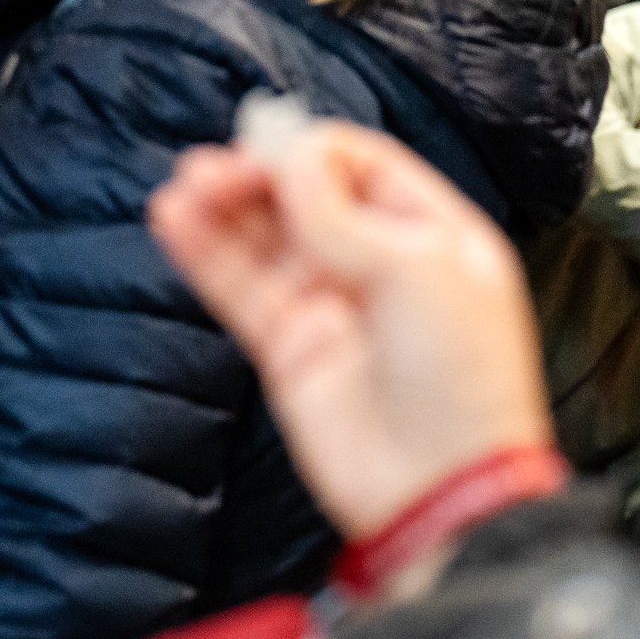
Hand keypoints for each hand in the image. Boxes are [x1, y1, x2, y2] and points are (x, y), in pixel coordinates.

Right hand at [148, 121, 552, 538]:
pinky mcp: (290, 349)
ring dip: (223, 209)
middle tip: (213, 170)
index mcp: (433, 234)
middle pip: (306, 198)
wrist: (442, 491)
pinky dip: (206, 255)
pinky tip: (175, 222)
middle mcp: (380, 264)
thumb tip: (291, 158)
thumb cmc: (464, 382)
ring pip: (265, 241)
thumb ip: (342, 216)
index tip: (269, 147)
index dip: (310, 151)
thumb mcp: (418, 272)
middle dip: (258, 177)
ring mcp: (332, 307)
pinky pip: (240, 289)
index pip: (361, 165)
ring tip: (183, 188)